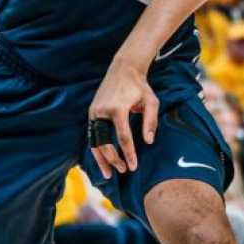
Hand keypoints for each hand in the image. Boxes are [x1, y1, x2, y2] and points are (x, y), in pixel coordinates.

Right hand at [88, 60, 156, 177]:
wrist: (123, 69)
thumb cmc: (140, 87)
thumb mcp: (151, 101)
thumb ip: (151, 121)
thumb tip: (148, 142)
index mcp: (117, 108)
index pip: (122, 137)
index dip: (128, 154)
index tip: (133, 166)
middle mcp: (102, 111)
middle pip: (104, 143)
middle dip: (113, 159)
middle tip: (124, 171)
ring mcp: (94, 112)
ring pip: (94, 141)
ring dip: (100, 159)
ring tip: (108, 174)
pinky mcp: (92, 113)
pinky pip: (92, 135)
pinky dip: (96, 149)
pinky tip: (101, 161)